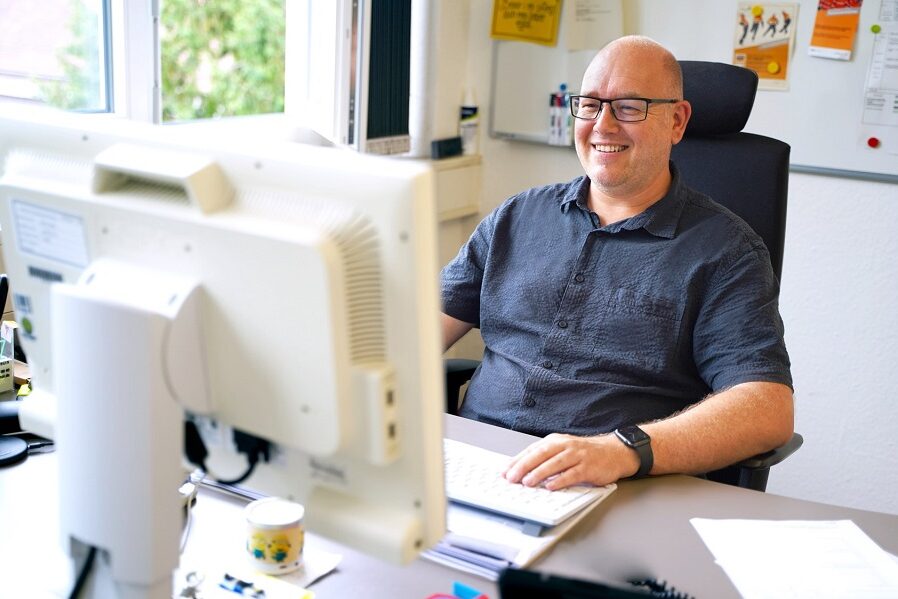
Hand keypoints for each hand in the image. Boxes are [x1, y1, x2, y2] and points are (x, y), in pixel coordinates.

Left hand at [502, 433, 638, 489]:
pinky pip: (572, 474)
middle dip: (524, 466)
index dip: (517, 461)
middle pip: (541, 454)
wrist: (614, 451)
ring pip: (555, 463)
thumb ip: (545, 458)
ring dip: (540, 473)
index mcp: (555, 441)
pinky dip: (561, 480)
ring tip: (527, 482)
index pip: (532, 450)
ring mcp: (577, 455)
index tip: (505, 471)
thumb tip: (521, 470)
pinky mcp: (588, 466)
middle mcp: (565, 445)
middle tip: (512, 477)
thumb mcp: (563, 450)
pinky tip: (551, 486)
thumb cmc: (585, 453)